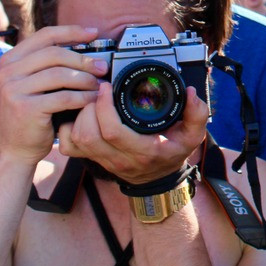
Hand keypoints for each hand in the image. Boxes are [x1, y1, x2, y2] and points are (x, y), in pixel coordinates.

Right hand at [0, 25, 104, 165]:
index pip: (45, 35)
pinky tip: (93, 99)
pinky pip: (64, 97)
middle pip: (55, 53)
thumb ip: (48, 65)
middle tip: (102, 67)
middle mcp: (8, 72)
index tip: (93, 33)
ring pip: (61, 74)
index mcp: (10, 60)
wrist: (12, 150)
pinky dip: (83, 97)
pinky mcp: (26, 108)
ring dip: (85, 79)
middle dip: (83, 59)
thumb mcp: (32, 84)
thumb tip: (87, 48)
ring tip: (99, 85)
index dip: (71, 31)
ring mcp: (14, 90)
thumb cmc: (30, 115)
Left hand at [58, 81, 208, 184]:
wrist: (158, 179)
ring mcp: (102, 160)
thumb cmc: (172, 153)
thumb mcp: (192, 135)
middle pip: (88, 134)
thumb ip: (196, 114)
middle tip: (97, 90)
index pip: (114, 132)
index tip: (107, 86)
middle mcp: (119, 158)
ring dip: (79, 116)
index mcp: (143, 151)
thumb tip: (190, 92)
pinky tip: (81, 115)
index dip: (104, 107)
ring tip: (91, 99)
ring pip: (76, 139)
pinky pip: (68, 145)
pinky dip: (68, 128)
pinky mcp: (90, 158)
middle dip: (88, 108)